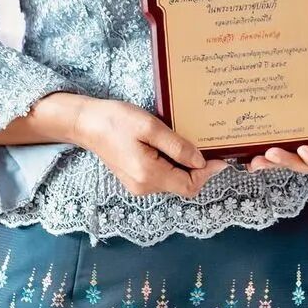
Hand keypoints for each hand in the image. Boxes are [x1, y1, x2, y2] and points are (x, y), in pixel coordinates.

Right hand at [73, 98, 222, 198]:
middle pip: (183, 186)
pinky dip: (174, 166)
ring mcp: (138, 186)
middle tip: (208, 147)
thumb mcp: (150, 127)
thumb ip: (177, 146)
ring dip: (186, 167)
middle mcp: (144, 187)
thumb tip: (201, 162)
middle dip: (199, 170)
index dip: (208, 174)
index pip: (189, 185)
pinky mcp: (135, 180)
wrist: (87, 124)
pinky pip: (163, 177)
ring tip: (190, 143)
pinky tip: (173, 147)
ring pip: (174, 182)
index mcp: (149, 175)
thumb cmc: (116, 120)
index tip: (221, 157)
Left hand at [246, 78, 307, 177]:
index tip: (304, 150)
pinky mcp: (281, 145)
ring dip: (271, 164)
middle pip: (303, 167)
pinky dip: (261, 160)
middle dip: (287, 162)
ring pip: (285, 164)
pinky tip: (249, 160)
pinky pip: (271, 158)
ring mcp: (296, 150)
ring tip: (257, 159)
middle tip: (272, 152)